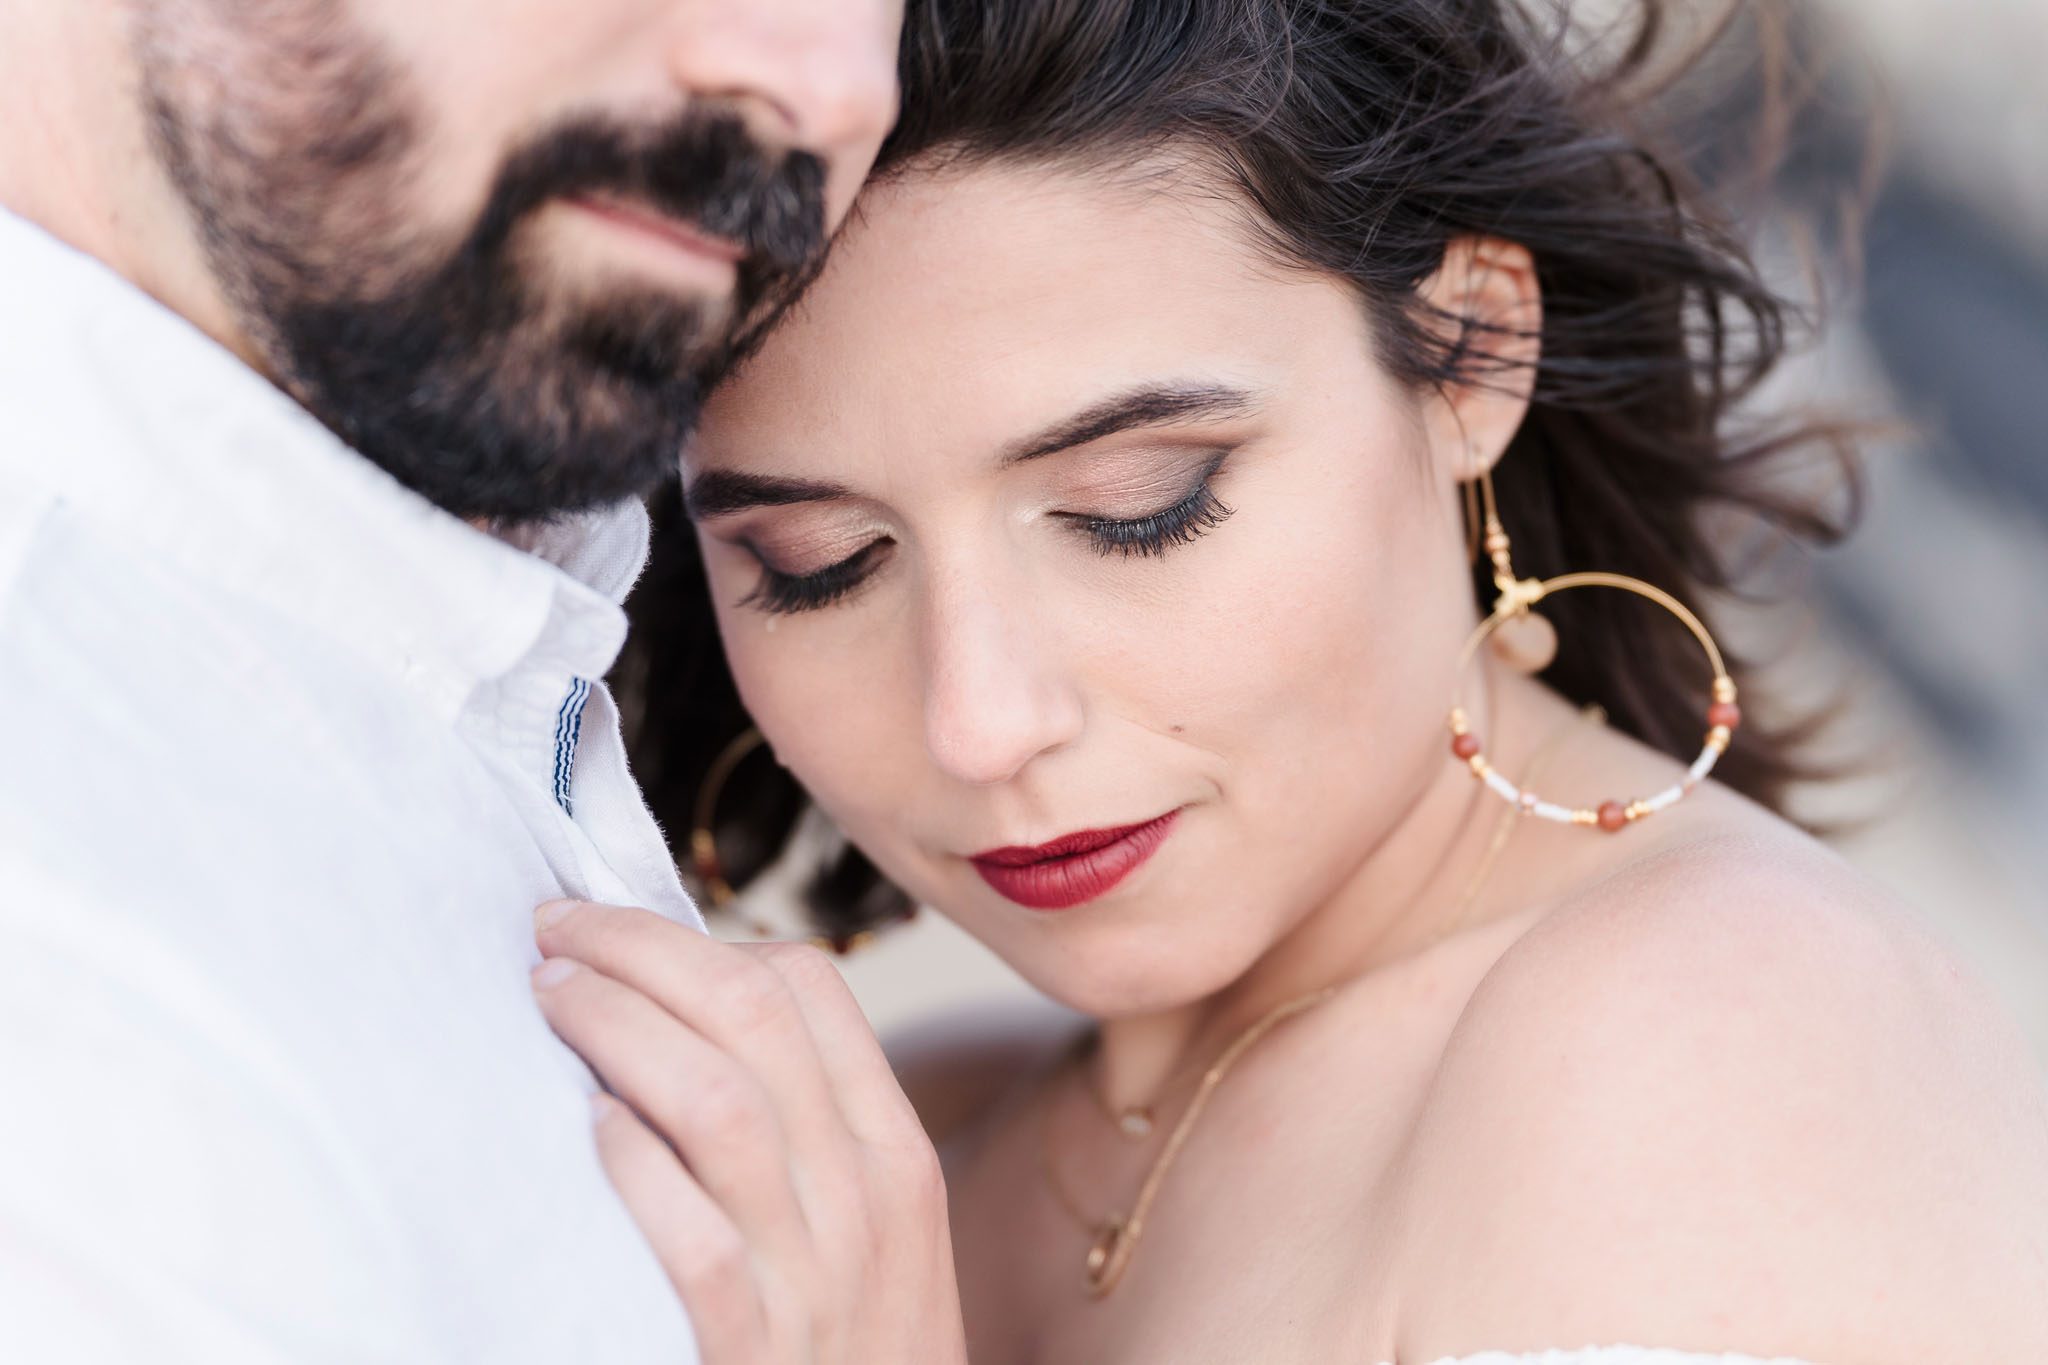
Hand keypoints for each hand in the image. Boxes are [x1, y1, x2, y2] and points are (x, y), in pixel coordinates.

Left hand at [531, 900, 968, 1364]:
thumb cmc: (858, 1361)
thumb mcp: (874, 1238)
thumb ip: (808, 1141)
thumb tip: (684, 1026)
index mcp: (892, 1157)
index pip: (810, 992)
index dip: (701, 937)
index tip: (619, 928)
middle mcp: (862, 1198)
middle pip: (749, 1016)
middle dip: (639, 950)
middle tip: (555, 933)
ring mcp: (809, 1274)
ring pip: (715, 1099)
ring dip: (616, 1026)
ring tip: (547, 998)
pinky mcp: (743, 1344)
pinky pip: (688, 1233)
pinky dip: (628, 1162)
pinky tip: (581, 1126)